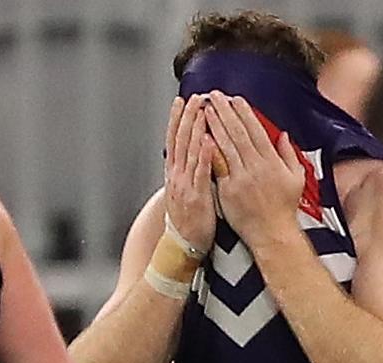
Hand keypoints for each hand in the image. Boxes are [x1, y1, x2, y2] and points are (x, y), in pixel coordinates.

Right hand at [165, 95, 216, 252]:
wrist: (183, 245)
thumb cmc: (188, 219)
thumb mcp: (184, 191)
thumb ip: (189, 171)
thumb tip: (198, 153)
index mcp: (174, 173)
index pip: (174, 139)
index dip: (178, 119)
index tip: (183, 101)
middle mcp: (176, 175)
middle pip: (180, 139)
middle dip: (187, 116)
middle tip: (194, 97)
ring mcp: (184, 184)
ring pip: (188, 151)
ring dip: (195, 128)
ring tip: (201, 109)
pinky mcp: (196, 196)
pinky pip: (200, 172)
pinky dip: (203, 155)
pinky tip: (208, 140)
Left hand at [205, 91, 304, 247]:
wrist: (272, 233)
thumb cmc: (284, 208)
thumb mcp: (296, 178)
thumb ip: (289, 154)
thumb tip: (282, 135)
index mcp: (272, 162)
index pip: (256, 130)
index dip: (244, 113)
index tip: (235, 99)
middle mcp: (256, 167)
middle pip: (238, 133)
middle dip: (225, 112)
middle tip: (215, 96)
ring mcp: (241, 178)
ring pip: (226, 146)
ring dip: (215, 125)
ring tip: (205, 110)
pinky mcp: (228, 190)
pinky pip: (218, 166)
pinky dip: (210, 150)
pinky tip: (202, 136)